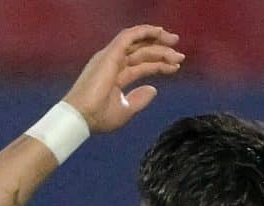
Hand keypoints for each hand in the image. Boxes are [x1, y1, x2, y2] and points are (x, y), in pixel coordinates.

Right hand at [64, 26, 183, 134]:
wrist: (83, 117)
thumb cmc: (99, 116)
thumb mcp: (125, 109)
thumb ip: (139, 98)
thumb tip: (154, 89)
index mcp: (116, 75)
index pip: (142, 65)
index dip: (160, 64)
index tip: (177, 66)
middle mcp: (113, 63)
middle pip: (141, 52)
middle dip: (161, 50)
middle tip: (180, 53)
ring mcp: (110, 57)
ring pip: (137, 43)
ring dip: (156, 39)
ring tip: (174, 41)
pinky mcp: (109, 54)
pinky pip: (128, 36)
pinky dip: (143, 32)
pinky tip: (158, 32)